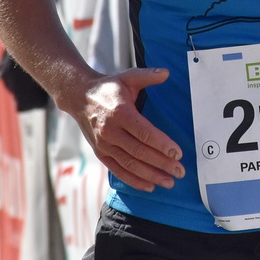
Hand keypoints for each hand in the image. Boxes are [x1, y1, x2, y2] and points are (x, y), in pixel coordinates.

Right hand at [65, 67, 182, 190]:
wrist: (78, 97)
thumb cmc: (108, 88)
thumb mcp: (127, 77)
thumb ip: (147, 75)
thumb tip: (167, 73)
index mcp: (120, 113)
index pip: (144, 132)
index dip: (161, 144)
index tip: (178, 153)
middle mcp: (110, 131)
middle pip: (139, 152)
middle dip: (162, 163)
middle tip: (180, 171)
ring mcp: (104, 144)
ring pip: (130, 165)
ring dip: (151, 175)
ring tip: (169, 182)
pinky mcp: (100, 153)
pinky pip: (118, 171)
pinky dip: (134, 181)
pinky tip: (149, 186)